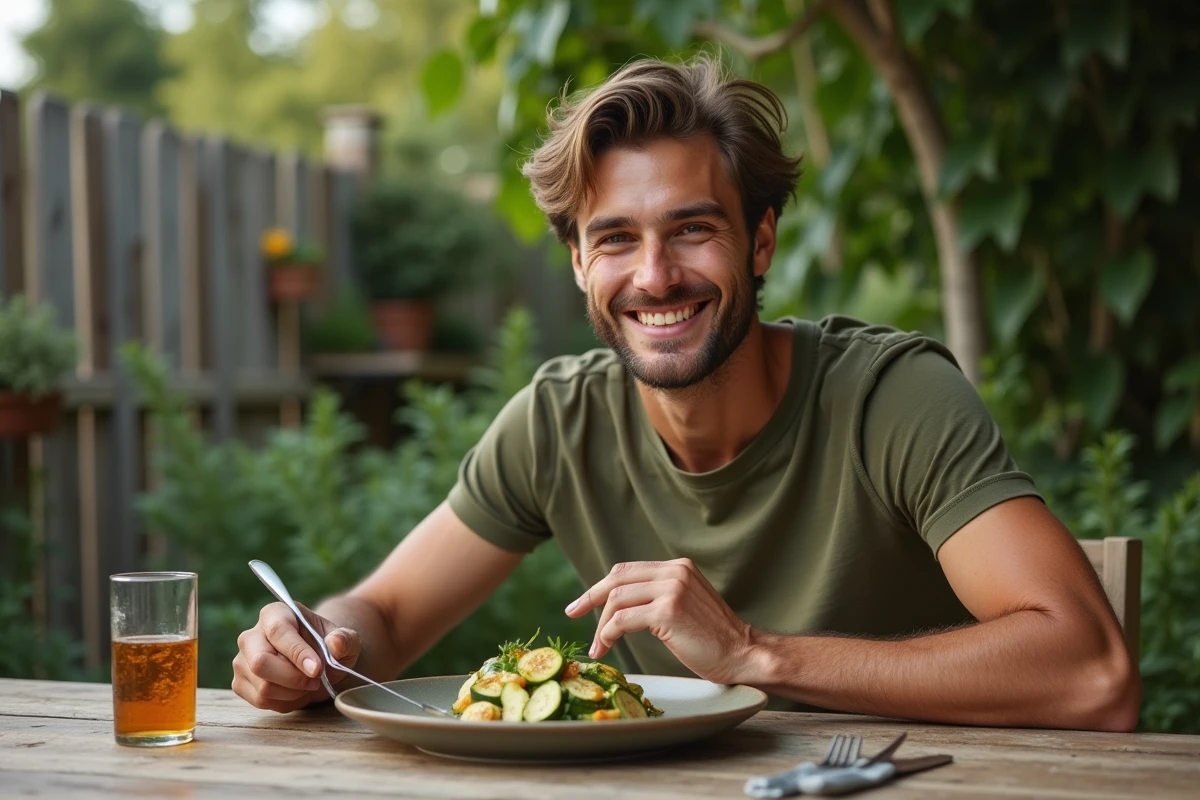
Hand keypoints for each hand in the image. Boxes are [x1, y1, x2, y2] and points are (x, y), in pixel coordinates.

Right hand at [232, 601, 360, 711]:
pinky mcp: (240, 683)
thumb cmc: (329, 647)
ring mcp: (242, 660)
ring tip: (308, 683)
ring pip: (263, 686)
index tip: (317, 669)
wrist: (318, 662)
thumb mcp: (346, 640)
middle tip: (316, 679)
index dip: (297, 653)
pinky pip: (260, 701)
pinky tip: (296, 692)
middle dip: (294, 678)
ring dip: (293, 692)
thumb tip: (336, 642)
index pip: (278, 632)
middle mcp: (251, 635)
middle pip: (260, 662)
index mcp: (275, 613)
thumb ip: (344, 639)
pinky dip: (284, 702)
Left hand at [564, 558, 755, 684]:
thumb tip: (617, 604)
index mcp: (678, 567)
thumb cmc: (712, 639)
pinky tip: (606, 647)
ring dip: (601, 626)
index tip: (581, 603)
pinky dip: (608, 634)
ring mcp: (672, 589)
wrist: (742, 654)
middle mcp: (674, 572)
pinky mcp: (668, 611)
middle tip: (572, 614)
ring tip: (598, 647)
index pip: (626, 570)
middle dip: (590, 598)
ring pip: (616, 600)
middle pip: (616, 579)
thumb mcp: (684, 605)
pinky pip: (622, 620)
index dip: (599, 586)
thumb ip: (658, 595)